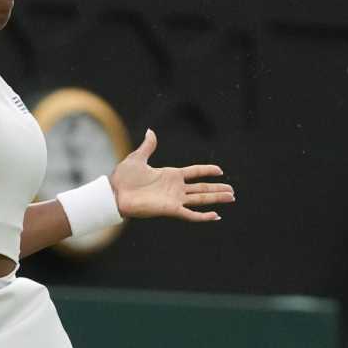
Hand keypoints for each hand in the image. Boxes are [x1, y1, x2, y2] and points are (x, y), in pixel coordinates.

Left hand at [108, 130, 233, 223]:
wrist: (114, 193)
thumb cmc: (123, 177)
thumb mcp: (137, 158)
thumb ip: (148, 146)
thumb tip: (150, 131)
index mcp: (170, 175)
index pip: (194, 173)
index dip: (207, 171)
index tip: (220, 171)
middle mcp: (175, 188)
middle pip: (202, 188)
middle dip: (217, 189)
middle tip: (232, 192)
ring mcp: (174, 199)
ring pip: (201, 199)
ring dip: (216, 199)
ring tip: (231, 198)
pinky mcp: (170, 209)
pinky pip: (190, 214)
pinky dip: (203, 216)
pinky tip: (216, 215)